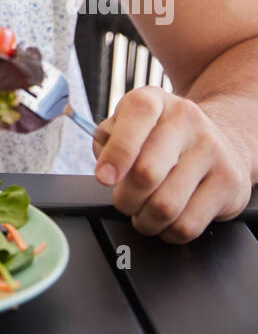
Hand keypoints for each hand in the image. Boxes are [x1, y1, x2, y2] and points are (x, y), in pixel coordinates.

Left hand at [91, 85, 251, 242]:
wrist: (219, 140)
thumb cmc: (161, 138)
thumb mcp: (130, 125)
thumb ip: (107, 141)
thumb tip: (105, 167)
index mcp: (154, 101)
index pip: (137, 115)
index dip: (117, 151)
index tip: (104, 177)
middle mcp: (187, 119)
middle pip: (146, 173)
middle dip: (125, 198)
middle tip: (125, 201)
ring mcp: (212, 150)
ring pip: (166, 206)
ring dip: (146, 220)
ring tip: (144, 213)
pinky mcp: (229, 182)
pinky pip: (188, 225)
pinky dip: (169, 232)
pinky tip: (168, 220)